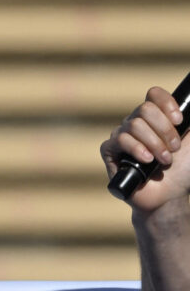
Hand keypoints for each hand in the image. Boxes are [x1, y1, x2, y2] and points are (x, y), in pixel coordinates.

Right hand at [104, 85, 189, 213]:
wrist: (170, 195)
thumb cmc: (184, 170)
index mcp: (156, 118)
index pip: (153, 95)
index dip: (166, 104)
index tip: (180, 121)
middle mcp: (136, 123)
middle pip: (145, 109)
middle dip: (164, 129)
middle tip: (175, 148)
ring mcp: (121, 136)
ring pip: (134, 125)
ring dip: (155, 143)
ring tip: (165, 160)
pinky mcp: (109, 151)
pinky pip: (120, 140)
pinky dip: (137, 149)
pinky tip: (147, 160)